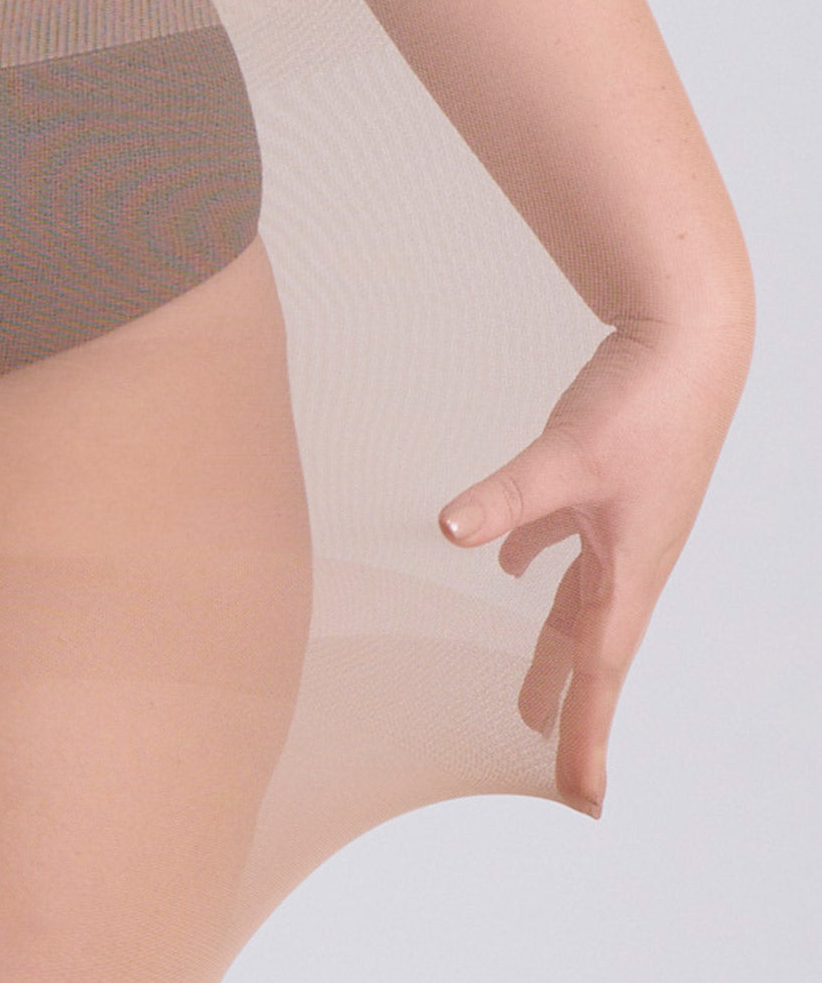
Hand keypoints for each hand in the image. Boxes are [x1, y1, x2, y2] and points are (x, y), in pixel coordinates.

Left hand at [437, 320, 752, 818]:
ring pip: (580, 603)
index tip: (579, 798)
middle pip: (590, 649)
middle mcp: (629, 557)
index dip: (585, 735)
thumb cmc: (647, 403)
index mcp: (628, 568)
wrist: (688, 342)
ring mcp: (622, 524)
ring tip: (528, 696)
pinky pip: (571, 545)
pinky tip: (509, 560)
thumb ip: (507, 499)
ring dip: (552, 650)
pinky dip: (539, 561)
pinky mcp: (610, 489)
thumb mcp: (568, 456)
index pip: (600, 670)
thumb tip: (452, 531)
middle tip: (547, 763)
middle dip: (568, 709)